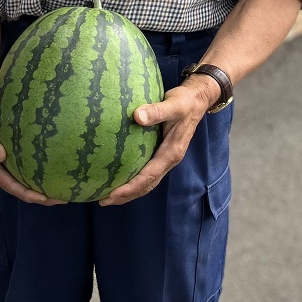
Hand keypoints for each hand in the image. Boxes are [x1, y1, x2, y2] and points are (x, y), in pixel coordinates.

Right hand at [0, 109, 65, 206]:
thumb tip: (0, 155)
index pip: (12, 187)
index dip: (29, 195)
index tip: (46, 198)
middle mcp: (1, 170)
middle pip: (23, 188)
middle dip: (43, 197)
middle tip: (63, 200)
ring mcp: (10, 163)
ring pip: (29, 179)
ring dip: (46, 186)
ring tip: (65, 189)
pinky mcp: (17, 154)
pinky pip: (32, 165)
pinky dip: (45, 168)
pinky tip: (60, 166)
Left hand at [98, 78, 216, 205]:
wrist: (197, 100)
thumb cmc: (184, 102)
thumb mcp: (173, 104)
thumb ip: (157, 111)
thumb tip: (137, 116)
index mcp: (172, 153)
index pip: (149, 176)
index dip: (131, 187)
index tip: (113, 194)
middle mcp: (169, 159)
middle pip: (147, 185)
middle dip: (127, 195)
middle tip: (104, 201)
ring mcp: (166, 158)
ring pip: (148, 181)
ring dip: (130, 190)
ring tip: (108, 196)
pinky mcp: (162, 152)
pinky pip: (147, 171)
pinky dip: (134, 179)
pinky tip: (119, 176)